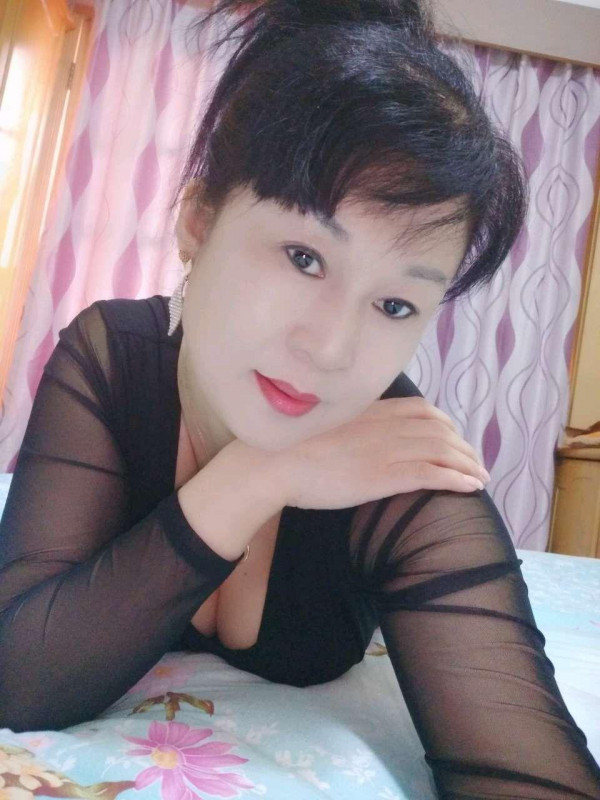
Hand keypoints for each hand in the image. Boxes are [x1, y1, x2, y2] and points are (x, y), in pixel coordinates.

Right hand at [272, 396, 489, 510]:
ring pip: (442, 451)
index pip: (424, 411)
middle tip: (475, 463)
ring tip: (480, 478)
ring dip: (467, 464)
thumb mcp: (328, 424)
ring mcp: (387, 450)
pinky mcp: (384, 475)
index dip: (447, 425)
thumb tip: (362, 434)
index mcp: (373, 411)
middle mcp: (386, 426)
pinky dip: (457, 478)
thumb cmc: (292, 447)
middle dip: (464, 448)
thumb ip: (353, 424)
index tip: (455, 440)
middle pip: (440, 431)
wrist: (275, 462)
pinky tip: (470, 487)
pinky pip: (432, 473)